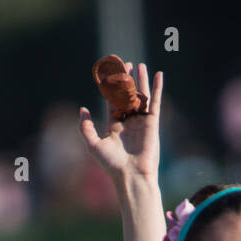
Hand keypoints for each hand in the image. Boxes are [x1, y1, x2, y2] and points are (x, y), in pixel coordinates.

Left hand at [79, 62, 162, 184]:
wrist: (131, 176)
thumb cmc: (111, 164)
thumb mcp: (93, 145)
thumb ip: (85, 127)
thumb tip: (82, 108)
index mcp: (114, 126)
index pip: (112, 102)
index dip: (111, 87)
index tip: (111, 73)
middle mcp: (128, 122)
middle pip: (127, 96)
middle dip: (126, 81)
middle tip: (126, 64)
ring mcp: (141, 122)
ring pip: (141, 97)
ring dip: (141, 81)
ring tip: (141, 65)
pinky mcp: (152, 124)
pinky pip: (155, 102)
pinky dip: (157, 89)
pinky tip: (158, 75)